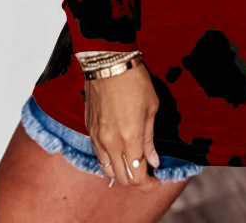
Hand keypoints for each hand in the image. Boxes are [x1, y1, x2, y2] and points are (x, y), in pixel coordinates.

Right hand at [85, 62, 161, 189]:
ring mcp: (97, 137)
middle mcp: (111, 142)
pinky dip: (109, 159)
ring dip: (121, 172)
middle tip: (148, 172)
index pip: (137, 176)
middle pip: (122, 178)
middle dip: (136, 180)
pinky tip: (119, 151)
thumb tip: (153, 160)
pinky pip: (98, 155)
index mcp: (130, 138)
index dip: (148, 183)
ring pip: (107, 169)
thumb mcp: (151, 108)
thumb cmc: (134, 81)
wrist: (109, 63)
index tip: (157, 178)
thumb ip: (150, 138)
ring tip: (133, 162)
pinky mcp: (89, 130)